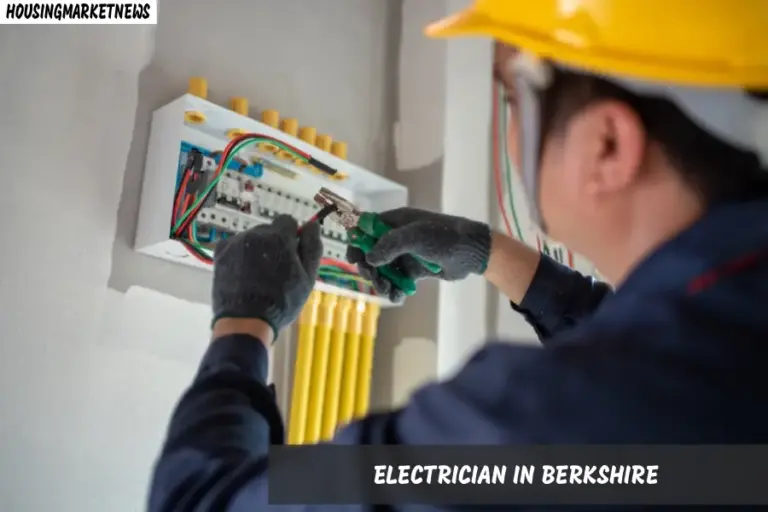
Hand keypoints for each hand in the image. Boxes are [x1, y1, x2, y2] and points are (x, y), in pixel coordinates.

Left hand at [212, 215, 321, 339]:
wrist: (246, 321)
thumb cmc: (282, 301)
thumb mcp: (307, 277)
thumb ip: (312, 247)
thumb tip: (313, 225)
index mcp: (279, 236)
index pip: (287, 221)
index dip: (292, 236)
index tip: (291, 253)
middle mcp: (256, 233)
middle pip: (269, 229)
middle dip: (274, 243)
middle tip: (276, 269)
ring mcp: (235, 242)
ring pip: (252, 238)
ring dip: (257, 249)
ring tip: (258, 274)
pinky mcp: (220, 253)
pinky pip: (234, 245)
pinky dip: (240, 254)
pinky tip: (243, 273)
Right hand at [347, 208, 490, 302]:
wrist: (471, 252)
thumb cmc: (443, 237)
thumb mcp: (415, 236)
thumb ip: (389, 245)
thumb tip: (370, 259)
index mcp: (395, 222)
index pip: (366, 229)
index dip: (357, 242)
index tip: (354, 259)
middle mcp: (397, 237)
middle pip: (371, 252)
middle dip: (369, 267)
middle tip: (372, 277)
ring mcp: (406, 254)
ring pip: (383, 269)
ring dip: (381, 281)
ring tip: (387, 289)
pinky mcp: (415, 270)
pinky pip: (398, 280)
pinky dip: (395, 289)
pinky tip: (398, 296)